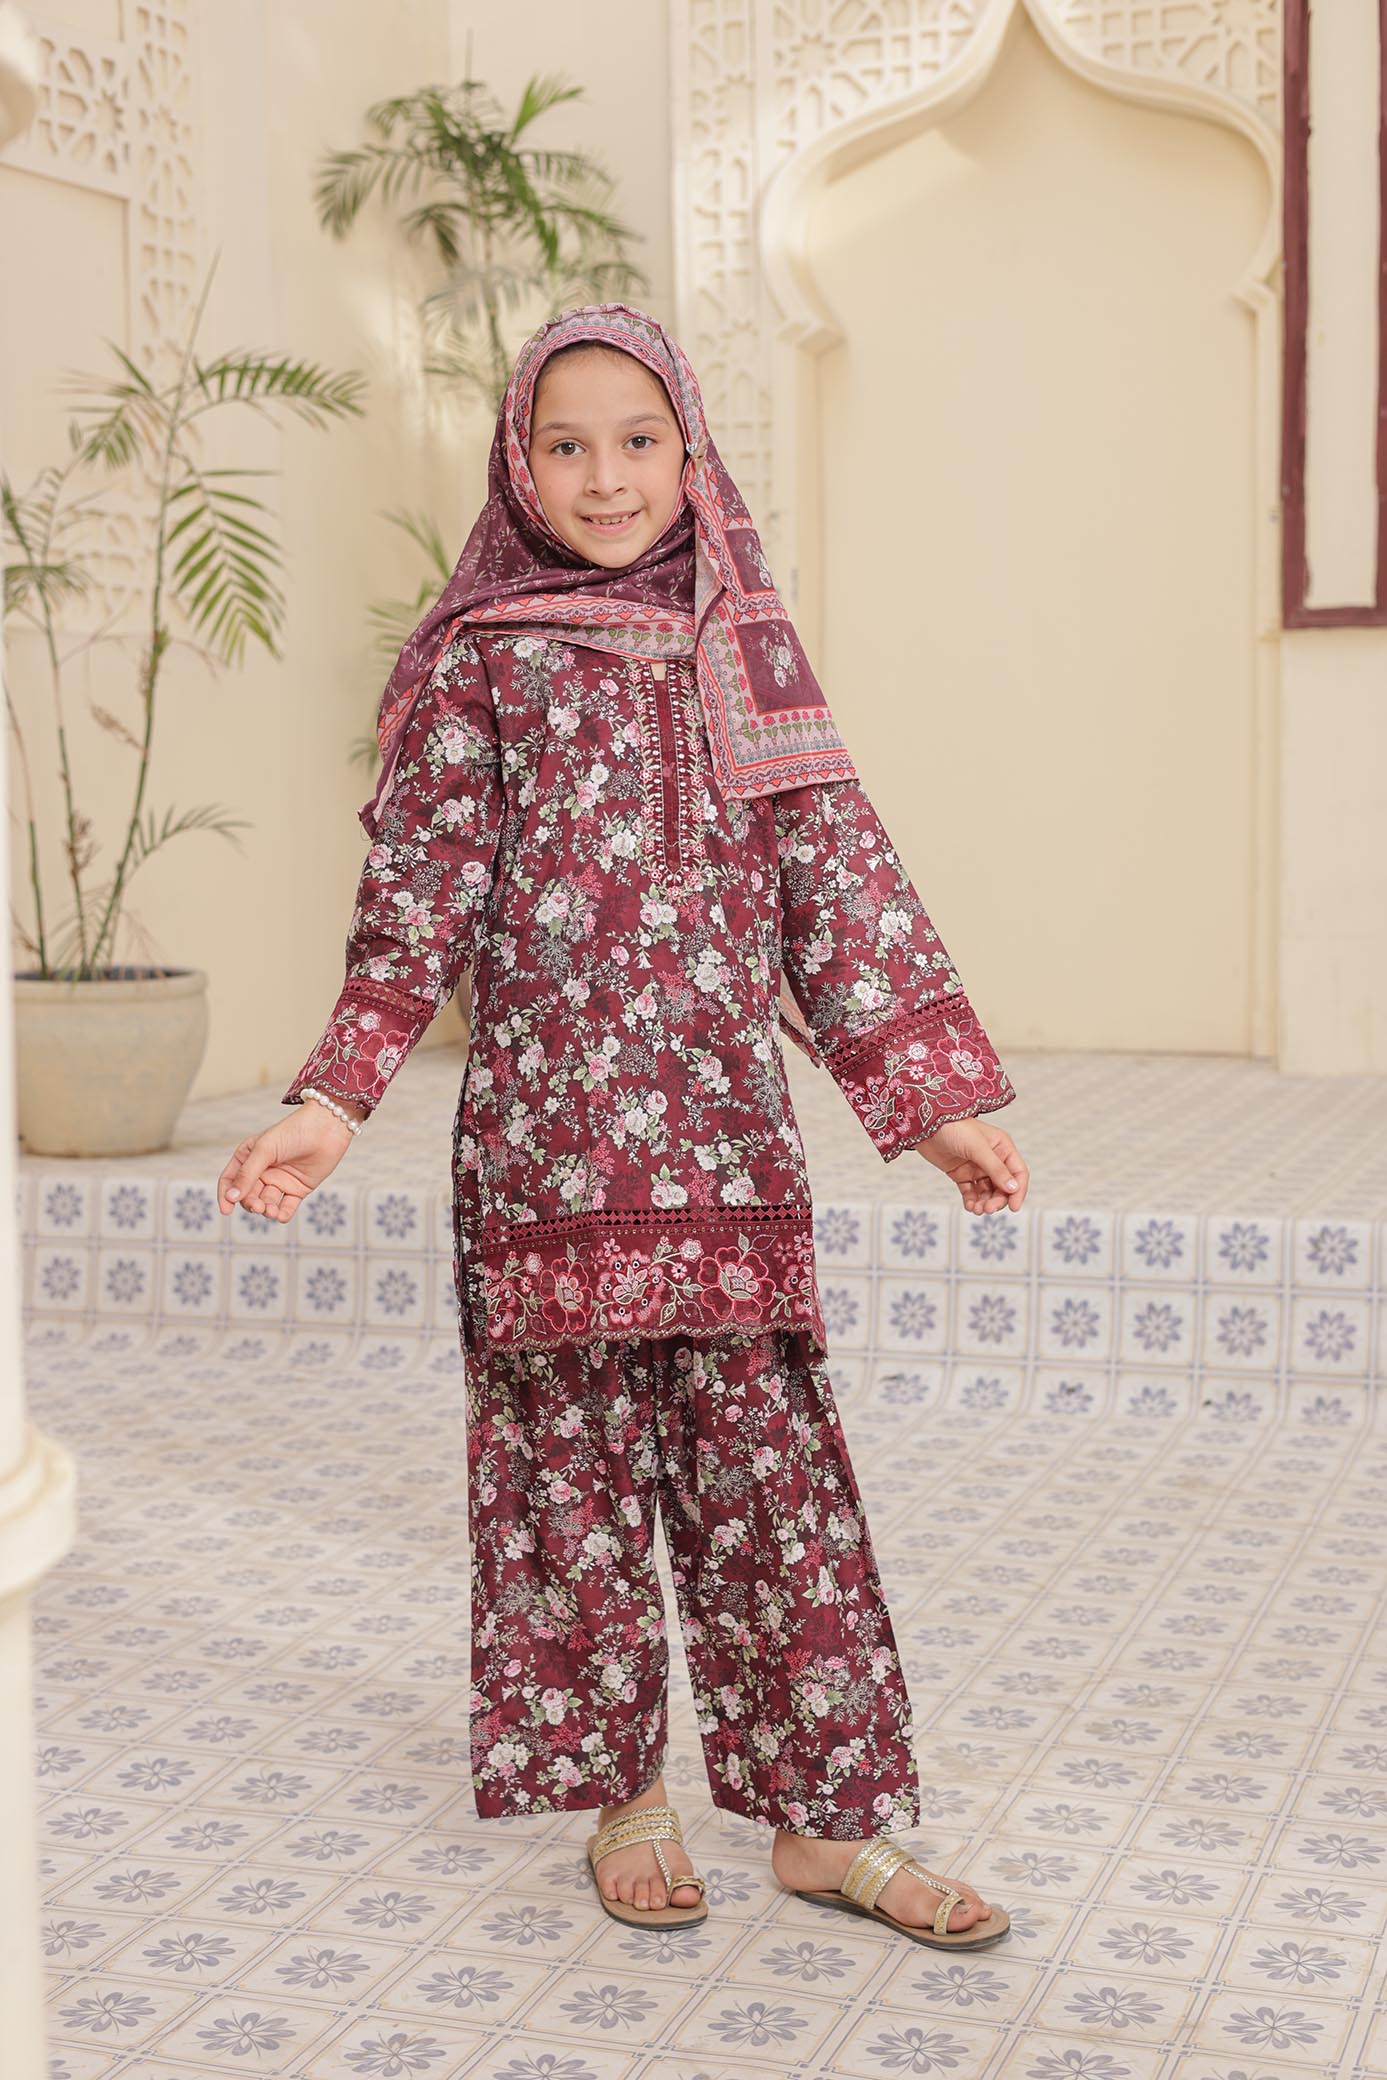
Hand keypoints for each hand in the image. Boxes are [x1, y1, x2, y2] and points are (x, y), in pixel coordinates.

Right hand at [217, 1097, 364, 1223]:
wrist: (326, 1128)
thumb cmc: (293, 1132)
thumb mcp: (265, 1150)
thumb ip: (247, 1174)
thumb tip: (231, 1197)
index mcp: (248, 1157)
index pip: (230, 1180)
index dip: (226, 1195)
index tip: (226, 1210)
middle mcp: (262, 1170)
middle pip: (248, 1195)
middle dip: (251, 1203)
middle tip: (258, 1207)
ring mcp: (280, 1180)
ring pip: (267, 1203)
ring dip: (266, 1210)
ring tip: (270, 1210)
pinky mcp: (298, 1188)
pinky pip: (286, 1207)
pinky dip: (282, 1214)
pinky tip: (281, 1215)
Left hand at [913, 1116, 1027, 1214]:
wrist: (924, 1125)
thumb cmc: (954, 1127)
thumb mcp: (978, 1148)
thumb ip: (996, 1168)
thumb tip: (1013, 1188)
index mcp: (1002, 1147)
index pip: (1018, 1172)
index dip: (1018, 1191)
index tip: (1013, 1207)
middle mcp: (992, 1158)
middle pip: (1003, 1186)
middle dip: (997, 1199)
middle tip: (988, 1209)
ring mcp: (976, 1167)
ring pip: (987, 1192)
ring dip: (984, 1202)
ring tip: (976, 1209)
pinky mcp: (961, 1174)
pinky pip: (970, 1192)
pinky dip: (971, 1200)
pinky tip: (969, 1206)